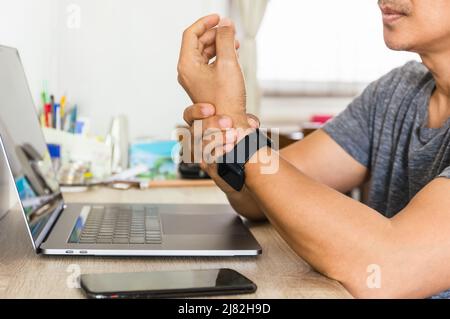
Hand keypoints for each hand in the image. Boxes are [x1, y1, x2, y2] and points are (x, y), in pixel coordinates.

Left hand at [178, 14, 249, 128]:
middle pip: (197, 43)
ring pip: (204, 53)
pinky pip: (208, 64)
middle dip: (214, 34)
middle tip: (231, 30)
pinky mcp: (203, 85)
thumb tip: (226, 24)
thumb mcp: (228, 63)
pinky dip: (219, 56)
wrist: (229, 125)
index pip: (191, 34)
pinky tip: (232, 55)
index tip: (218, 18)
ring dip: (219, 45)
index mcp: (187, 65)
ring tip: (234, 43)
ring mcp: (194, 79)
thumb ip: (226, 39)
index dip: (205, 23)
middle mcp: (187, 72)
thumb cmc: (227, 100)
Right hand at [182, 102, 259, 193]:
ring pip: (199, 145)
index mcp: (202, 125)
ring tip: (233, 136)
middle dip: (211, 123)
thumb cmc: (239, 144)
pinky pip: (207, 160)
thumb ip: (244, 121)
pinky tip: (229, 149)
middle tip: (228, 122)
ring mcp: (201, 154)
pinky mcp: (208, 167)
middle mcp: (198, 139)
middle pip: (195, 129)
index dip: (197, 111)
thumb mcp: (242, 127)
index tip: (211, 109)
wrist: (243, 170)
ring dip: (217, 138)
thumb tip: (251, 122)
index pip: (189, 115)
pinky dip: (218, 153)